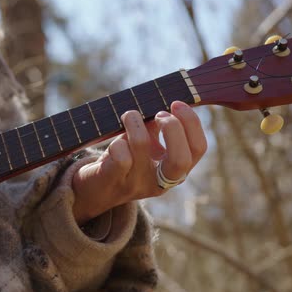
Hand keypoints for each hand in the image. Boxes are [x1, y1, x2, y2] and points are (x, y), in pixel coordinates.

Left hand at [72, 101, 206, 224]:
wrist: (93, 190)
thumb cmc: (122, 161)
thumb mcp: (145, 146)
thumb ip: (157, 128)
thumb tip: (164, 101)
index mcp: (174, 173)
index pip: (198, 149)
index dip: (191, 123)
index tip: (176, 104)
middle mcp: (159, 182)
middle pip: (181, 159)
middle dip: (173, 128)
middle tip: (159, 113)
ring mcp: (136, 184)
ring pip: (141, 146)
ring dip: (135, 122)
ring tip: (129, 116)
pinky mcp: (114, 180)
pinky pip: (120, 155)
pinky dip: (117, 141)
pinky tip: (115, 142)